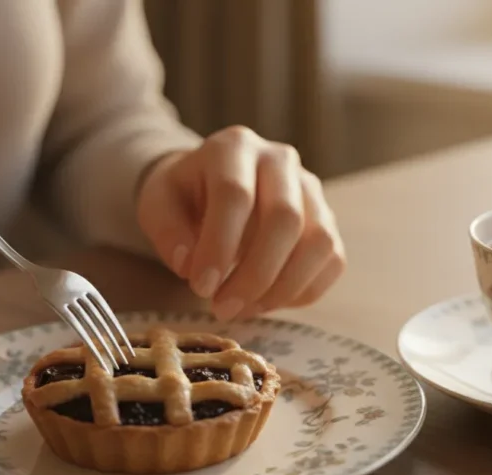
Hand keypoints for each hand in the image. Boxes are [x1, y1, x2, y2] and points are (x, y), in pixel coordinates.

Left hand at [137, 126, 345, 320]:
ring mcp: (311, 189)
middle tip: (223, 308)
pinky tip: (267, 302)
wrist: (213, 183)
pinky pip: (332, 260)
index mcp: (234, 147)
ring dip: (283, 288)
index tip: (201, 287)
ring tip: (246, 309)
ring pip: (319, 242)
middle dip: (255, 275)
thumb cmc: (186, 195)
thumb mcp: (158, 204)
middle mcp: (281, 160)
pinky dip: (303, 291)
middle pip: (286, 218)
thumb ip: (167, 231)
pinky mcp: (328, 220)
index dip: (219, 246)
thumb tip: (189, 265)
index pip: (235, 195)